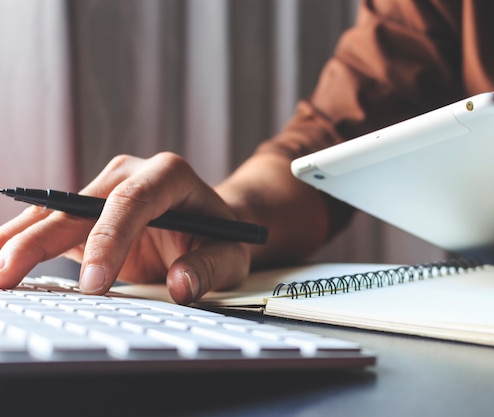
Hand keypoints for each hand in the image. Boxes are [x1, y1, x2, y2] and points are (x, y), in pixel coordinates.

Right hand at [0, 152, 249, 303]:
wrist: (209, 224)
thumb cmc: (220, 236)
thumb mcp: (231, 255)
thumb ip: (209, 267)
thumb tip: (179, 286)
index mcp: (169, 175)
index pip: (133, 201)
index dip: (109, 240)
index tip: (95, 285)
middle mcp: (130, 175)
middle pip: (79, 204)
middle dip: (41, 240)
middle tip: (8, 275)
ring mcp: (103, 190)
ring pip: (53, 213)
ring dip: (17, 240)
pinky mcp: (85, 212)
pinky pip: (49, 227)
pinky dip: (21, 244)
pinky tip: (0, 261)